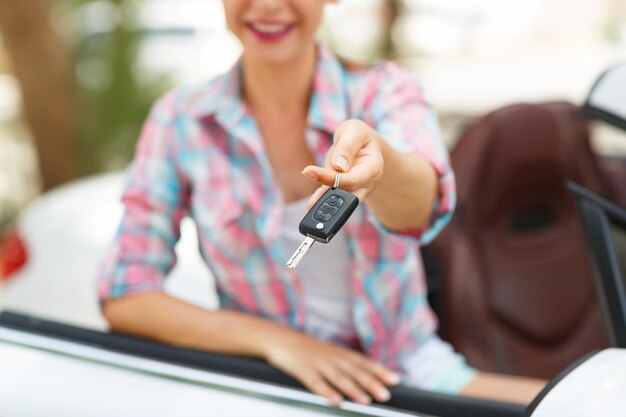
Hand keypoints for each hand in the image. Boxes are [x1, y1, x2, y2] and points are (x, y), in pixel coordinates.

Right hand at [264, 330, 399, 405]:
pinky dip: (326, 392)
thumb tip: (369, 377)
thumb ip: (347, 364)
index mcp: (339, 353)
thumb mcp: (330, 353)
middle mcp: (331, 357)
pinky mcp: (302, 371)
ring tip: (365, 401)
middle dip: (371, 383)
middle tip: (385, 395)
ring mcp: (317, 364)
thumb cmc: (309, 350)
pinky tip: (335, 401)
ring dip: (352, 389)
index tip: (395, 380)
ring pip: (338, 377)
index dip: (379, 371)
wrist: (280, 340)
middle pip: (354, 371)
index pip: (363, 362)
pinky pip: (315, 383)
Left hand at [302, 120, 383, 209]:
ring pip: (339, 199)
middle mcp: (365, 182)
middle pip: (349, 195)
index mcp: (373, 167)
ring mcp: (354, 188)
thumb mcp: (354, 131)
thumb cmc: (357, 135)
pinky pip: (331, 195)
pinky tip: (311, 205)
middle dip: (332, 200)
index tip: (311, 171)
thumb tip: (338, 166)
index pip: (353, 178)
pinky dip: (320, 199)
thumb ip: (347, 147)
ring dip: (324, 202)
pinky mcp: (341, 188)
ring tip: (310, 206)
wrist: (360, 142)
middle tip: (312, 203)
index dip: (333, 178)